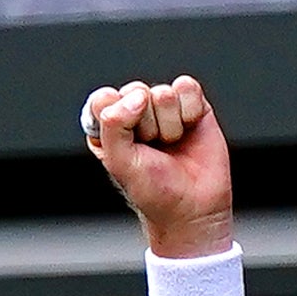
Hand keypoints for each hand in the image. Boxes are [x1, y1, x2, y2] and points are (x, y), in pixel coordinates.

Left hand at [82, 76, 234, 259]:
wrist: (193, 208)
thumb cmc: (154, 192)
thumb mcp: (120, 163)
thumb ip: (114, 125)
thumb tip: (138, 96)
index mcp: (110, 127)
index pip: (104, 99)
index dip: (117, 117)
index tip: (127, 141)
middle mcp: (136, 113)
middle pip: (136, 91)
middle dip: (146, 124)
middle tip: (152, 148)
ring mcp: (164, 107)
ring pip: (163, 92)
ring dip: (169, 124)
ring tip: (171, 144)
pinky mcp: (192, 104)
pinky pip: (187, 87)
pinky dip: (189, 111)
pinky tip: (188, 130)